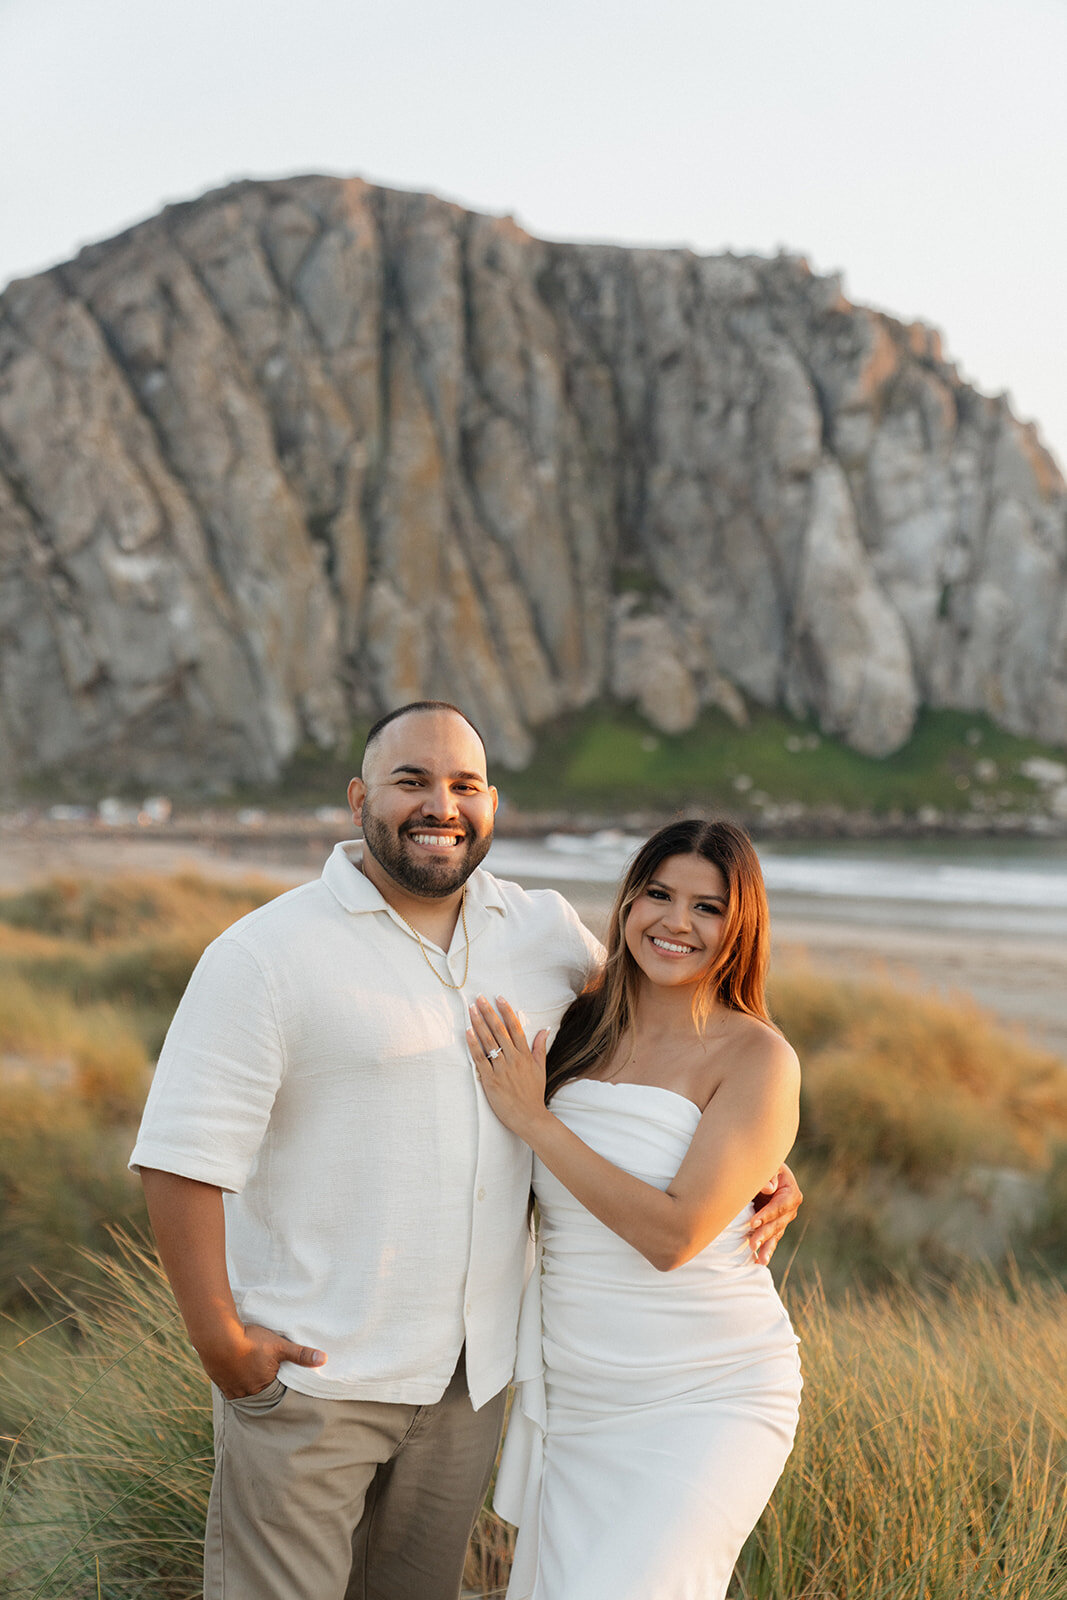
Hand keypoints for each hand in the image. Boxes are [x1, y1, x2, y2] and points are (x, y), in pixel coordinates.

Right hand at [198, 1322, 326, 1398]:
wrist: (219, 1338)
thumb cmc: (251, 1341)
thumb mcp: (280, 1346)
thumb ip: (301, 1355)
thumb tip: (324, 1359)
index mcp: (263, 1386)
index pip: (273, 1391)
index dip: (275, 1383)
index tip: (276, 1376)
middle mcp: (246, 1392)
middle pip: (257, 1392)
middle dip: (260, 1384)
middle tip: (262, 1373)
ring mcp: (230, 1387)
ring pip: (241, 1390)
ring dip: (245, 1382)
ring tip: (249, 1371)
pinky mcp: (217, 1380)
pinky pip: (227, 1385)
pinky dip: (232, 1380)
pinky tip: (233, 1370)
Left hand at [467, 995, 550, 1141]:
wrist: (530, 1117)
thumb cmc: (534, 1094)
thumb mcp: (540, 1068)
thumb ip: (539, 1048)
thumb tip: (545, 1029)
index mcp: (525, 1055)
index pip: (515, 1028)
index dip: (507, 1011)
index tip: (499, 997)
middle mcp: (514, 1059)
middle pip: (500, 1030)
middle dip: (489, 1012)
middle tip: (479, 997)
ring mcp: (502, 1069)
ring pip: (489, 1041)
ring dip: (479, 1023)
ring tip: (472, 1009)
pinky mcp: (491, 1080)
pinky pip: (480, 1059)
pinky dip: (473, 1045)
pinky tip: (468, 1032)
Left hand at [745, 1162, 802, 1265]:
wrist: (762, 1174)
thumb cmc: (763, 1168)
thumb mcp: (768, 1166)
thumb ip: (769, 1175)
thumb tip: (769, 1188)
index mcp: (791, 1193)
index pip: (779, 1206)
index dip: (767, 1215)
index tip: (753, 1222)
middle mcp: (790, 1209)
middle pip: (778, 1223)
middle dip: (765, 1234)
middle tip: (752, 1243)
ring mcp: (784, 1220)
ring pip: (775, 1235)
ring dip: (767, 1247)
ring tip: (760, 1260)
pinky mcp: (776, 1227)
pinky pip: (772, 1240)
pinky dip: (766, 1250)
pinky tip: (759, 1262)